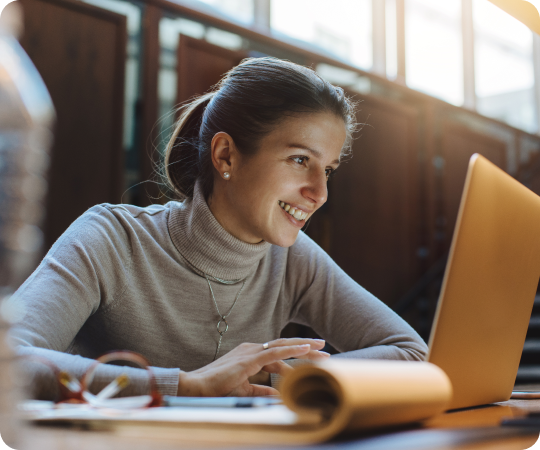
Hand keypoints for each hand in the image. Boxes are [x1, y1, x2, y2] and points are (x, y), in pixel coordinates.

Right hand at [177, 338, 328, 396]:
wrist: (197, 387)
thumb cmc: (217, 388)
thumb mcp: (244, 389)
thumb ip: (261, 389)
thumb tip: (277, 393)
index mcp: (251, 355)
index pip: (279, 354)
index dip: (296, 356)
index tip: (314, 359)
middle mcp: (252, 349)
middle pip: (284, 346)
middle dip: (305, 348)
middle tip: (324, 349)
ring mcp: (251, 351)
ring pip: (283, 346)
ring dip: (303, 347)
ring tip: (321, 349)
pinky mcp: (248, 358)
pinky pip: (274, 352)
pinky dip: (291, 349)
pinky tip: (305, 349)